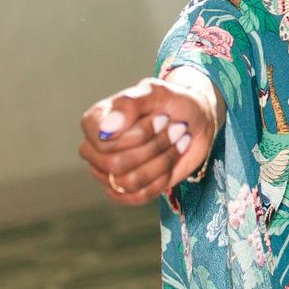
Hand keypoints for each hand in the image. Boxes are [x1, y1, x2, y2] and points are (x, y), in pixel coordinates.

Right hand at [78, 72, 221, 206]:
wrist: (193, 121)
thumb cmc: (171, 103)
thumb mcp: (156, 92)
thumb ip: (129, 104)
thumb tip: (106, 128)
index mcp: (95, 122)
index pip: (103, 142)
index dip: (138, 134)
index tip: (162, 117)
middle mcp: (95, 150)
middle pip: (116, 165)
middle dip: (155, 146)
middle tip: (176, 128)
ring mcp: (107, 173)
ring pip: (130, 182)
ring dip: (163, 161)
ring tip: (177, 141)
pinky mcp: (125, 191)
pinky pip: (140, 196)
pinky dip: (163, 178)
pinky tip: (172, 158)